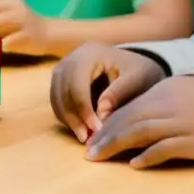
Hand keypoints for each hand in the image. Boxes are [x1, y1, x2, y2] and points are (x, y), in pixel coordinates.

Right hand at [50, 43, 166, 143]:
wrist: (132, 66)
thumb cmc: (137, 71)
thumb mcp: (136, 79)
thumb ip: (119, 93)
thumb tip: (100, 114)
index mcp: (90, 53)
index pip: (78, 84)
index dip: (84, 109)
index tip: (97, 130)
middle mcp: (71, 58)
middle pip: (63, 91)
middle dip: (74, 117)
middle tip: (88, 139)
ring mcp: (62, 69)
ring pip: (57, 98)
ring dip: (69, 120)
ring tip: (85, 138)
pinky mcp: (60, 81)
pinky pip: (57, 102)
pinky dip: (66, 117)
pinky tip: (81, 129)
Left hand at [85, 75, 193, 168]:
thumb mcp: (180, 90)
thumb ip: (157, 99)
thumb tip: (131, 116)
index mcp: (163, 90)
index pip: (128, 107)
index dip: (108, 122)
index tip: (93, 135)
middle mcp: (168, 105)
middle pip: (129, 120)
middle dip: (105, 135)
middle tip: (89, 150)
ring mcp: (180, 124)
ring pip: (140, 133)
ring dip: (116, 145)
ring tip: (99, 157)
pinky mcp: (192, 142)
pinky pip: (164, 149)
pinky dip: (148, 156)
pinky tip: (134, 164)